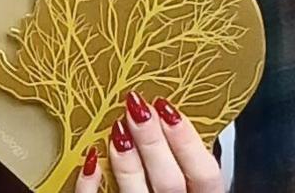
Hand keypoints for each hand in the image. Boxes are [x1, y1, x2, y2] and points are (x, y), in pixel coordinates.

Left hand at [75, 89, 222, 192]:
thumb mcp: (194, 188)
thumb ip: (190, 170)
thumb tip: (172, 120)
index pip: (206, 176)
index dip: (188, 142)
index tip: (168, 109)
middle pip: (169, 183)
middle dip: (152, 142)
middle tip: (137, 109)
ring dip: (126, 160)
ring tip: (117, 127)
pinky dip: (88, 185)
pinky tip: (90, 160)